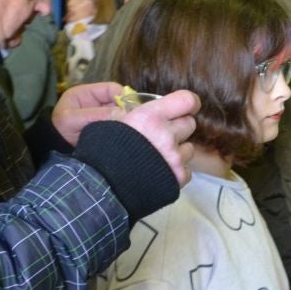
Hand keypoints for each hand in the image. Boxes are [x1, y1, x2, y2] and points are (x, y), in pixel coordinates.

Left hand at [53, 80, 127, 145]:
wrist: (54, 147)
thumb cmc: (59, 129)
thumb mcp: (73, 119)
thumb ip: (96, 115)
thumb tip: (123, 113)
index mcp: (87, 93)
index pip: (111, 89)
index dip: (123, 95)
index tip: (131, 108)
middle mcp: (98, 102)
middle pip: (119, 101)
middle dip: (126, 109)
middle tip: (132, 120)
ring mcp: (102, 114)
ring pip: (121, 113)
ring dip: (125, 120)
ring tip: (128, 128)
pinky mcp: (106, 126)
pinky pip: (119, 124)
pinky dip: (122, 128)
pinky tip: (125, 133)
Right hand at [59, 84, 201, 182]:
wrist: (102, 189)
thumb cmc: (101, 153)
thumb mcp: (110, 124)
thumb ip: (129, 115)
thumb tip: (134, 110)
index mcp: (150, 117)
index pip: (187, 100)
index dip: (189, 103)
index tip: (185, 108)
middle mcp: (167, 135)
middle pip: (189, 124)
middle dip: (178, 128)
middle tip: (163, 135)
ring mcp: (175, 158)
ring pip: (189, 148)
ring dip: (177, 151)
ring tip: (159, 158)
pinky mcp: (178, 178)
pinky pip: (186, 170)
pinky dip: (176, 172)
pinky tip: (160, 174)